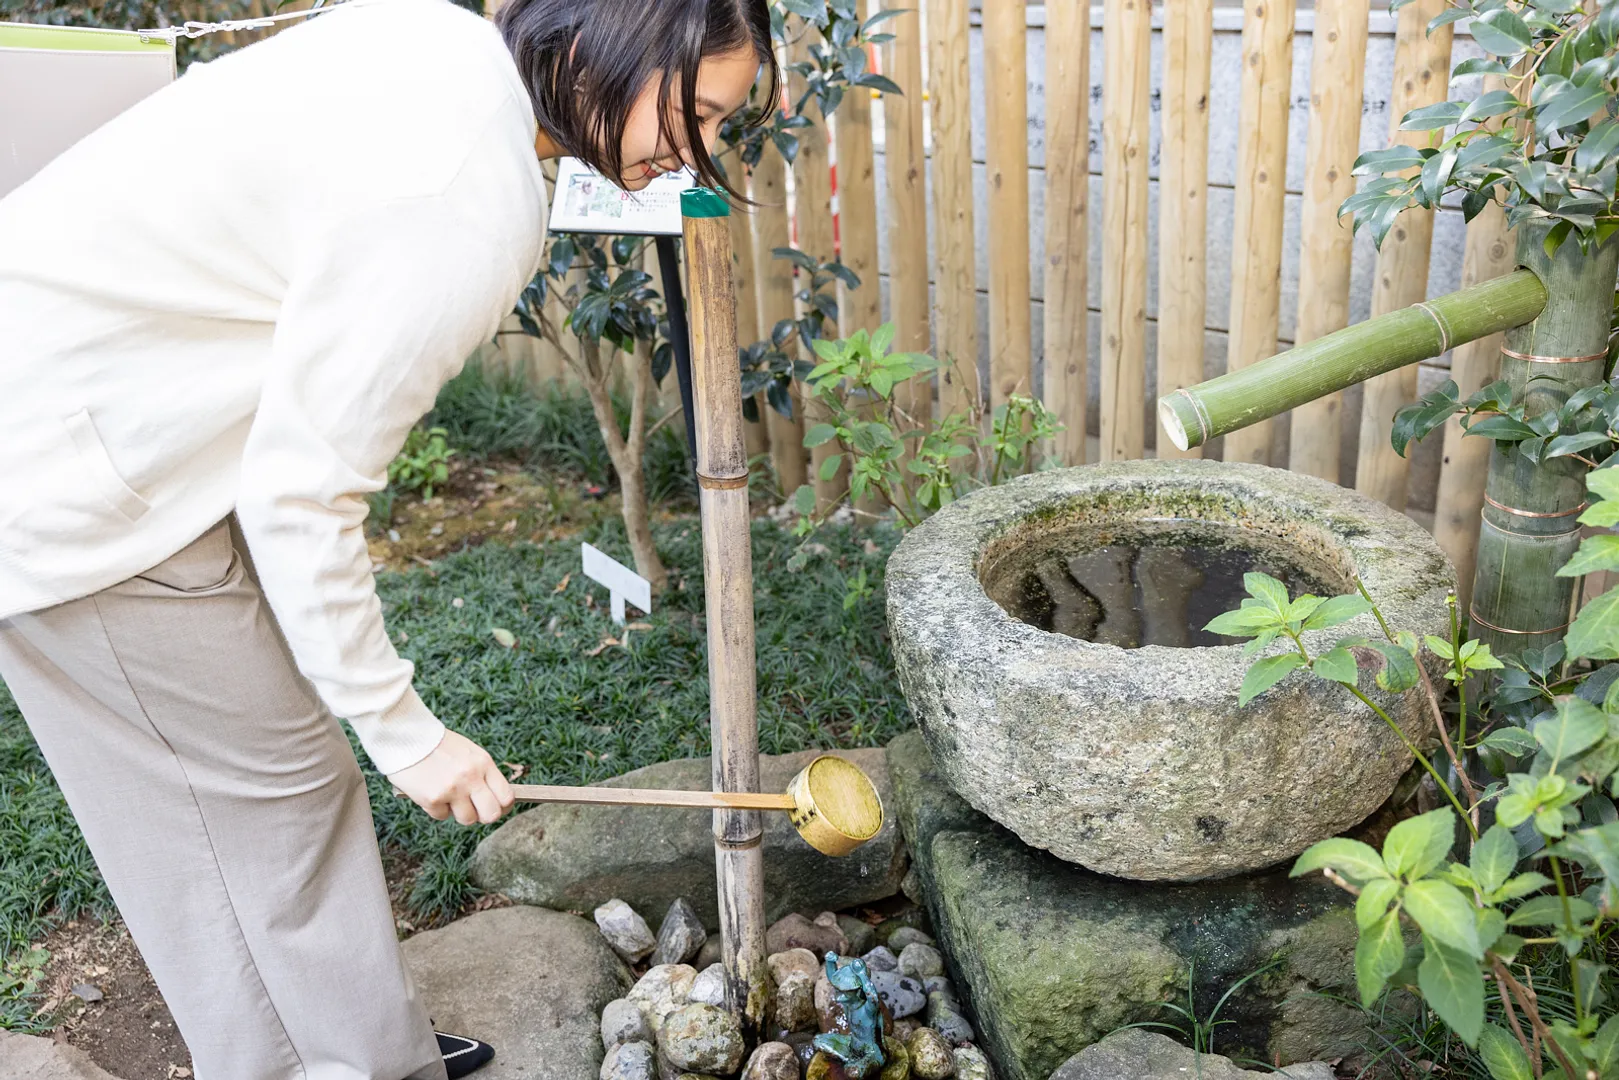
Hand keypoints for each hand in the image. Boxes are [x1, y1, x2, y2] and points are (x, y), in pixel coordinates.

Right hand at [388, 729, 514, 824]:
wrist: (406, 736)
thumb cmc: (437, 745)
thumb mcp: (469, 753)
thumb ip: (483, 773)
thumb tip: (495, 798)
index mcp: (484, 763)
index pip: (507, 796)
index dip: (503, 807)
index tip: (496, 807)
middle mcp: (471, 777)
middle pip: (491, 815)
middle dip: (483, 815)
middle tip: (474, 809)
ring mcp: (452, 790)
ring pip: (467, 820)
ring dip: (458, 812)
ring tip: (448, 797)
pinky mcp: (432, 799)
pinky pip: (441, 816)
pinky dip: (436, 808)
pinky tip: (430, 791)